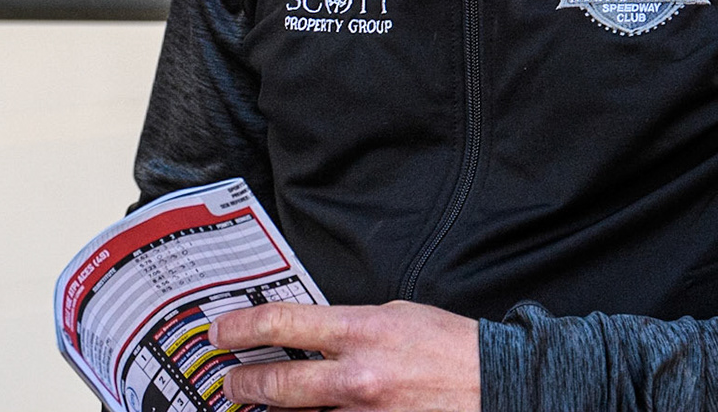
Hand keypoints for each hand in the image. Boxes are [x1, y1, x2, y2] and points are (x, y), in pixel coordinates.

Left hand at [210, 300, 479, 411]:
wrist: (496, 385)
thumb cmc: (450, 347)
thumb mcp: (398, 315)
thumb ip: (351, 327)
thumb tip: (310, 335)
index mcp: (362, 331)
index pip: (283, 324)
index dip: (241, 328)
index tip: (220, 333)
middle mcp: (358, 377)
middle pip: (276, 384)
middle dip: (242, 384)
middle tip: (228, 382)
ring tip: (257, 406)